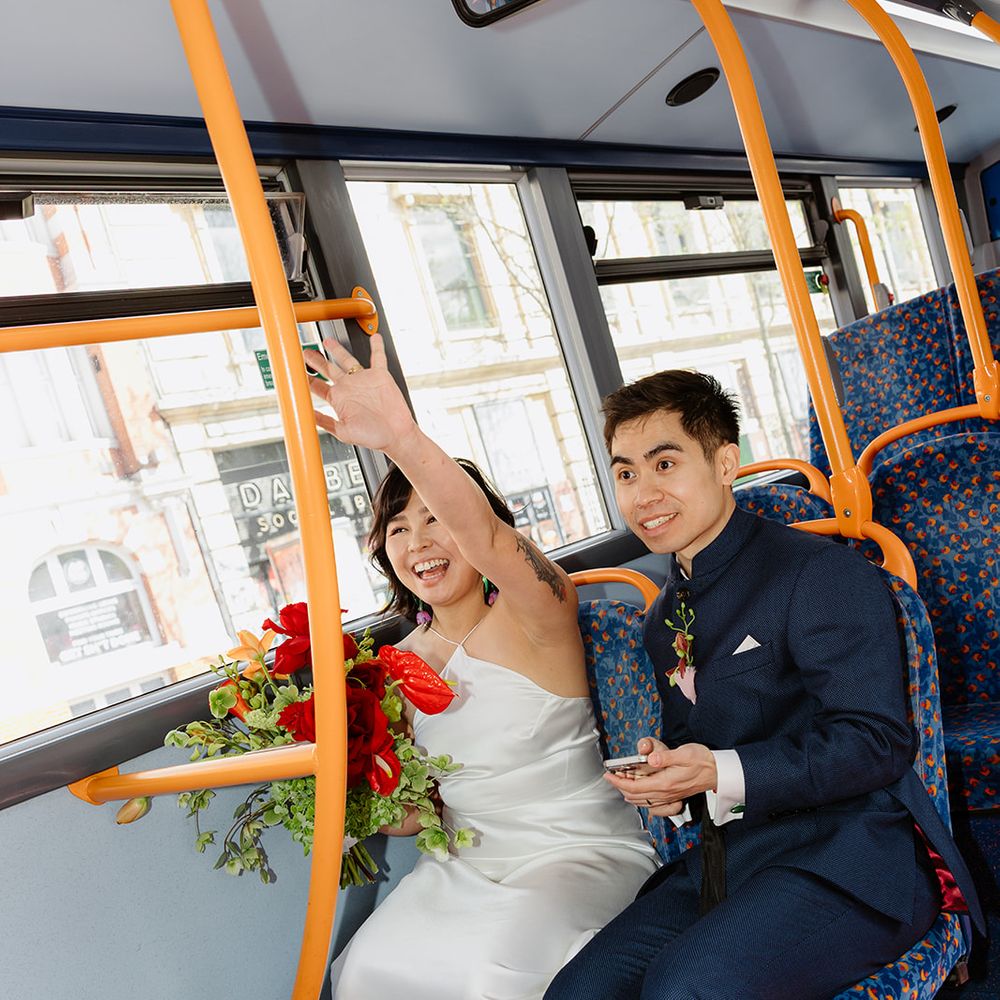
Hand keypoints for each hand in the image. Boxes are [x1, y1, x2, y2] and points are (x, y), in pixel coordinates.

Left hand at [304, 334, 416, 453]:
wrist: (396, 434)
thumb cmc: (373, 437)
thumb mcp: (343, 432)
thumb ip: (325, 422)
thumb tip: (306, 415)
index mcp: (339, 399)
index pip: (318, 386)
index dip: (306, 378)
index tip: (293, 370)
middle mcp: (349, 387)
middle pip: (328, 369)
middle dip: (315, 360)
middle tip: (304, 352)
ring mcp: (363, 380)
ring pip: (347, 359)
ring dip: (337, 350)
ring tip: (327, 340)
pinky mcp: (380, 376)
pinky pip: (378, 357)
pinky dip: (376, 346)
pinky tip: (375, 337)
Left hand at [603, 737, 717, 816]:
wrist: (719, 772)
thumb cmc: (703, 761)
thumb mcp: (685, 753)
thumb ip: (666, 757)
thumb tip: (651, 760)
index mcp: (665, 783)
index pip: (635, 787)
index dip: (619, 782)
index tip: (608, 775)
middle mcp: (666, 793)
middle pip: (636, 797)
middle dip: (621, 787)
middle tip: (612, 777)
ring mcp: (670, 797)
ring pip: (643, 802)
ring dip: (629, 794)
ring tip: (621, 783)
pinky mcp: (674, 797)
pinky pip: (654, 805)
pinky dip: (642, 801)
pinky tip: (640, 795)